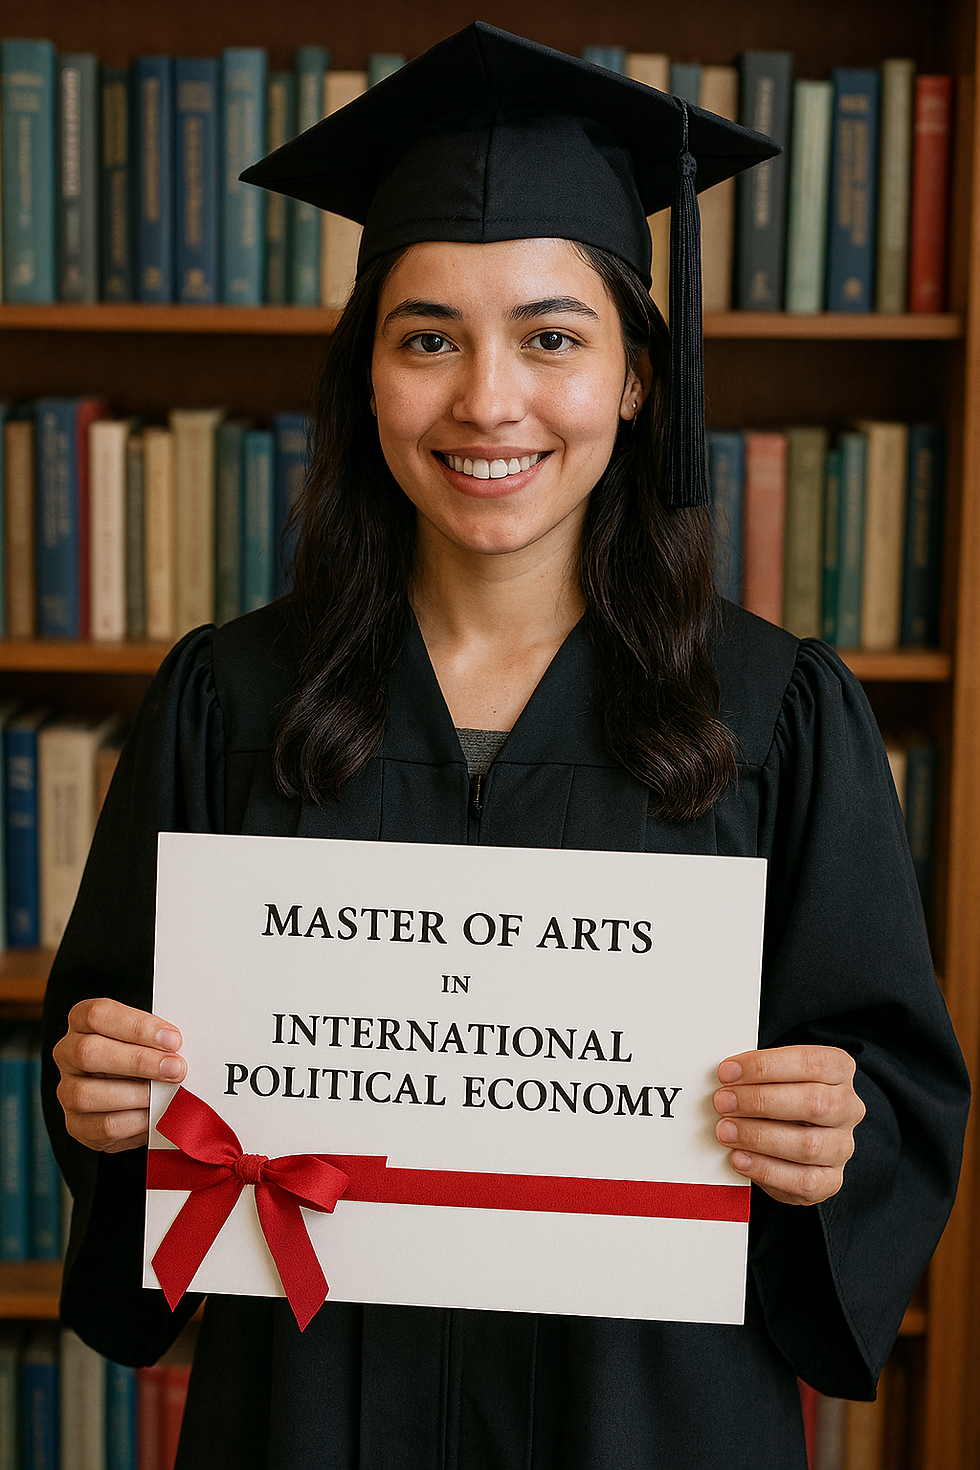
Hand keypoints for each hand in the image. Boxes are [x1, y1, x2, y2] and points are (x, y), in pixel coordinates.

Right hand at [53, 998, 186, 1153]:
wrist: (133, 1098)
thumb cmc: (143, 1056)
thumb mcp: (148, 1039)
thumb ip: (158, 1038)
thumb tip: (180, 1047)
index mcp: (82, 1021)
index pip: (98, 1015)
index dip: (137, 1026)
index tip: (173, 1039)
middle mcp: (67, 1053)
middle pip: (89, 1052)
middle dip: (138, 1061)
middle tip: (176, 1068)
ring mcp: (66, 1090)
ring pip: (88, 1093)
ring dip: (137, 1094)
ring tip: (168, 1094)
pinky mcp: (76, 1125)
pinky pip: (102, 1126)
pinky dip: (135, 1121)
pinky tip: (156, 1115)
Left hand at [713, 1045, 865, 1205]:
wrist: (790, 1142)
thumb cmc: (778, 1098)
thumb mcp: (772, 1076)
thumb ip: (756, 1073)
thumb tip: (727, 1076)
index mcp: (839, 1070)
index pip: (811, 1063)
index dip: (766, 1066)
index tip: (728, 1071)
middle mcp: (847, 1108)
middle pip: (813, 1102)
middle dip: (760, 1101)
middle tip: (723, 1101)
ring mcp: (842, 1146)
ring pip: (808, 1144)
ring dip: (758, 1137)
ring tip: (726, 1131)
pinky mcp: (830, 1180)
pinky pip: (803, 1180)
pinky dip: (765, 1169)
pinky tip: (739, 1158)